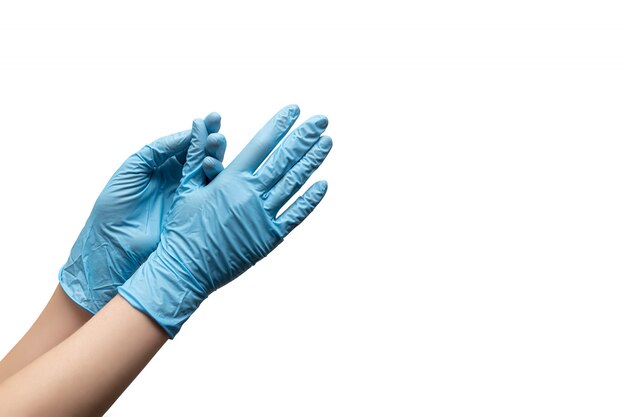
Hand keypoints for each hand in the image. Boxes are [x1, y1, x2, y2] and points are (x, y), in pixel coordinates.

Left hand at [59, 113, 226, 312]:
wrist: (113, 248)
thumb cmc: (114, 209)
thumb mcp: (132, 170)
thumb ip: (156, 151)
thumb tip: (185, 135)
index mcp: (162, 167)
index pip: (185, 144)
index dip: (199, 132)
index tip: (212, 118)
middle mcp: (178, 180)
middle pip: (202, 156)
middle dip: (212, 142)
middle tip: (219, 132)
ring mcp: (189, 198)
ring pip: (209, 174)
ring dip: (216, 158)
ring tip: (217, 146)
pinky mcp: (195, 214)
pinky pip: (209, 194)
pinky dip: (216, 180)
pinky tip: (215, 167)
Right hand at [119, 104, 331, 336]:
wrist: (185, 270)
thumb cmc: (182, 229)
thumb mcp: (186, 188)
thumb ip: (198, 155)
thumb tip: (200, 121)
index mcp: (229, 180)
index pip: (261, 144)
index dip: (279, 124)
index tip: (294, 109)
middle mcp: (250, 195)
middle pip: (284, 159)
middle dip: (304, 136)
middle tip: (322, 119)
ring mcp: (262, 216)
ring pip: (294, 183)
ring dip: (312, 161)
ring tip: (327, 142)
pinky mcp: (270, 238)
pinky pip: (295, 215)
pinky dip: (311, 199)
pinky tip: (324, 184)